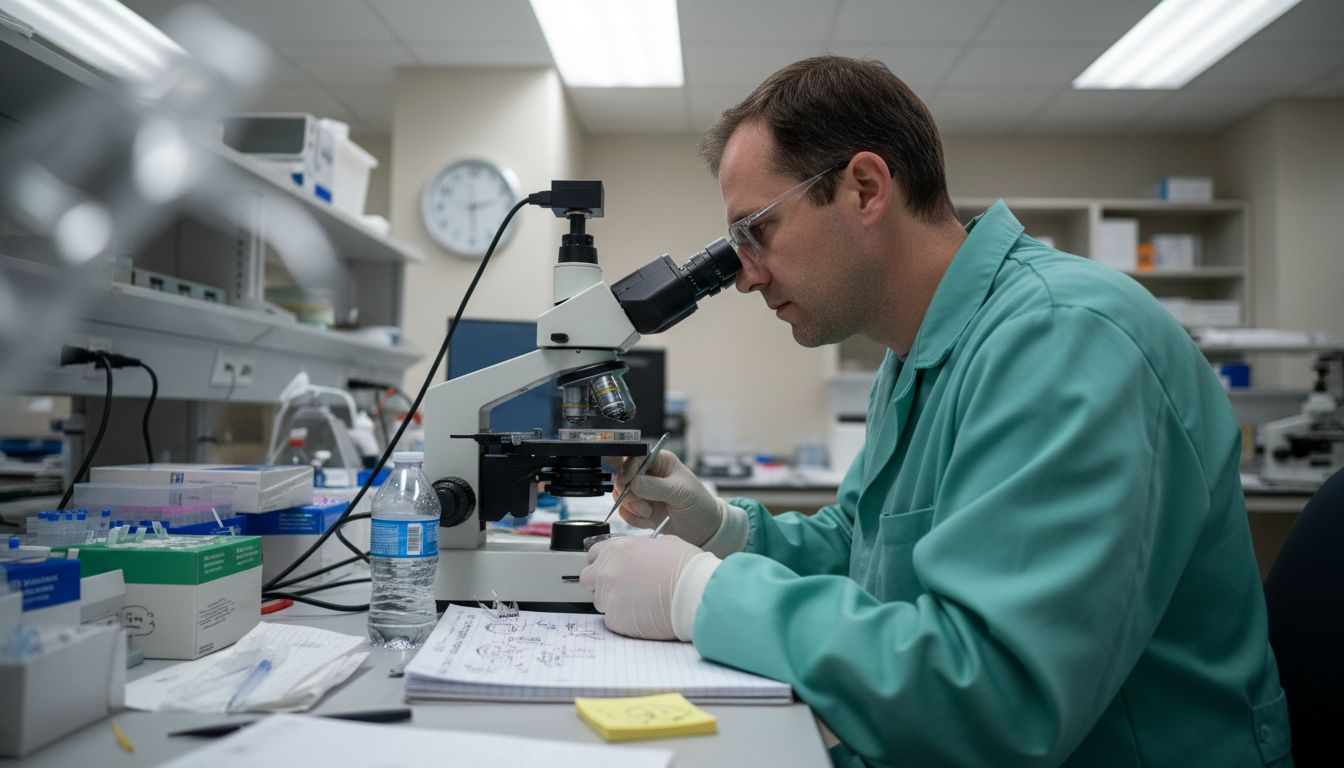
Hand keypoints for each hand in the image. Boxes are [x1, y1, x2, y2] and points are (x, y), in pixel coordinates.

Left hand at [579, 535, 702, 639]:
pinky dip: (625, 620)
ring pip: (600, 602)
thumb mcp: (665, 544)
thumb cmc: (687, 568)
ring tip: (640, 604)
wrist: (696, 593)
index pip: (593, 555)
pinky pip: (612, 621)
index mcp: (618, 548)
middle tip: (624, 589)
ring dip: (615, 603)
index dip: (604, 563)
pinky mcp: (615, 620)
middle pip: (588, 579)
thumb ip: (642, 549)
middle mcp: (607, 571)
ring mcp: (609, 596)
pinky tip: (644, 615)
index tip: (614, 570)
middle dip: (602, 584)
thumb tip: (642, 553)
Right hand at [613, 450, 721, 545]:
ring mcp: (642, 492)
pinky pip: (624, 512)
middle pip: (622, 477)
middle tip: (643, 504)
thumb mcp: (680, 493)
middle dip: (629, 493)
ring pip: (620, 495)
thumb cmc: (698, 504)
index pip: (634, 457)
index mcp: (660, 461)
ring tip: (650, 512)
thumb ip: (655, 487)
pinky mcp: (640, 508)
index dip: (627, 468)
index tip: (626, 482)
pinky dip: (634, 518)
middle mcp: (648, 474)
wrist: (703, 528)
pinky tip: (649, 519)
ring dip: (633, 507)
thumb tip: (633, 483)